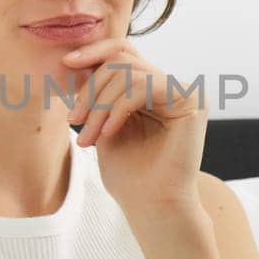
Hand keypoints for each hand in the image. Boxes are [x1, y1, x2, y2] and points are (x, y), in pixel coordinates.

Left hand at [61, 37, 206, 212]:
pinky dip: (119, 108)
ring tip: (87, 137)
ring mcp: (184, 90)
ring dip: (99, 105)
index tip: (66, 64)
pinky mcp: (192, 99)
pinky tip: (109, 134)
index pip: (123, 51)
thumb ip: (98, 93)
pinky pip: (144, 86)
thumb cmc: (129, 176)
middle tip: (73, 121)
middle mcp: (170, 86)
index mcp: (151, 89)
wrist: (151, 207)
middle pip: (122, 60)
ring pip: (129, 73)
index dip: (94, 51)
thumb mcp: (103, 126)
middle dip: (91, 90)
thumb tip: (75, 59)